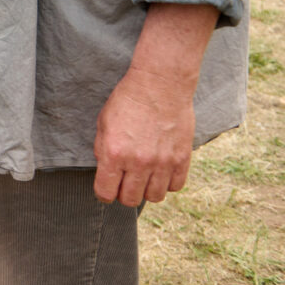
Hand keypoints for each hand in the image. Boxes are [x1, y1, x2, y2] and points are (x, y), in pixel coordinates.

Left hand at [93, 65, 195, 206]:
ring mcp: (162, 162)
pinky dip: (167, 183)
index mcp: (114, 153)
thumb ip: (102, 150)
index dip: (104, 193)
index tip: (107, 189)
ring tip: (144, 176)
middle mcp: (138, 162)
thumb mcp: (103, 123)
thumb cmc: (128, 100)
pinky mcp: (182, 159)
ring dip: (146, 190)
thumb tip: (106, 171)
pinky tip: (161, 171)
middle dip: (124, 194)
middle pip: (130, 200)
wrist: (159, 84)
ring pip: (154, 197)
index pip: (105, 192)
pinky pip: (175, 186)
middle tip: (125, 182)